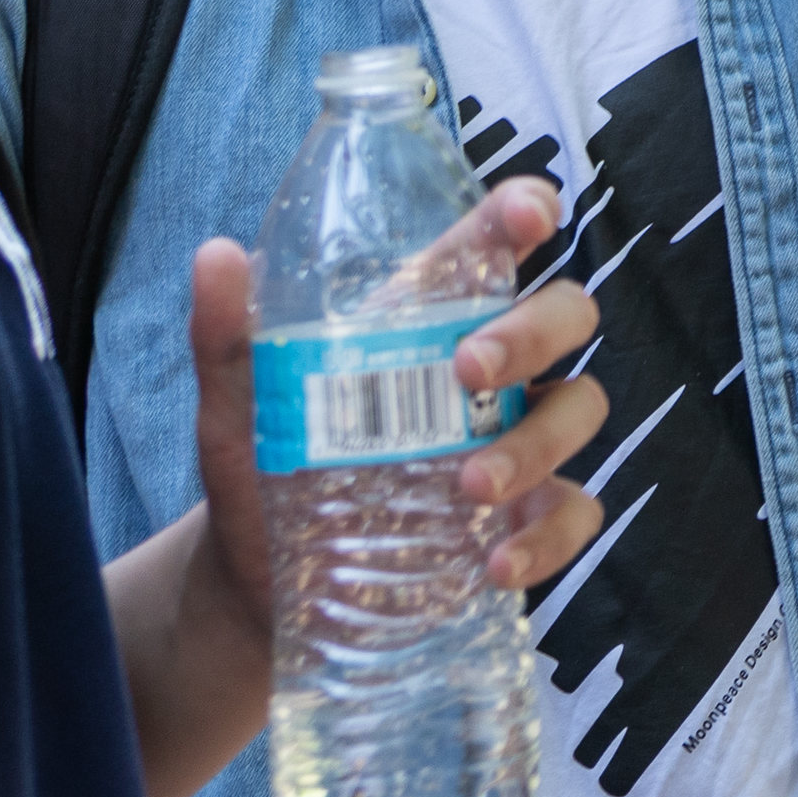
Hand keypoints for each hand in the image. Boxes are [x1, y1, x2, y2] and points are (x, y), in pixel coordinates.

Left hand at [184, 178, 620, 636]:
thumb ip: (229, 335)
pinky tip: (497, 564)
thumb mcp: (241, 404)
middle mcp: (494, 369)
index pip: (498, 244)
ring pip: (581, 407)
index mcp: (432, 317)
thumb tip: (216, 254)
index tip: (524, 219)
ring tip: (472, 486)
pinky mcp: (526, 516)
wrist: (258, 583)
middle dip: (533, 332)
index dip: (526, 213)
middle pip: (566, 313)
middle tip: (467, 368)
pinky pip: (576, 515)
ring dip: (537, 442)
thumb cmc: (265, 467)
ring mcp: (518, 440)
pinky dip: (549, 539)